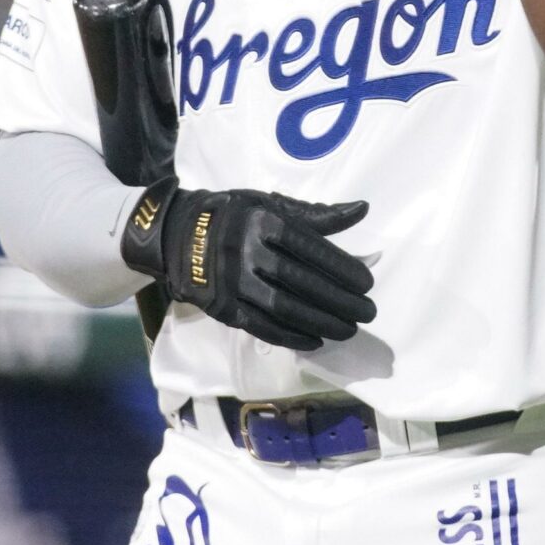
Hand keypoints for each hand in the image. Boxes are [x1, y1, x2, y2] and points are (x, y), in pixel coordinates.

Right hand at [121, 178, 377, 350]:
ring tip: (348, 329)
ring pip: (285, 309)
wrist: (177, 236)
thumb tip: (362, 210)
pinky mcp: (224, 308)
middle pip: (303, 282)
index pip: (312, 249)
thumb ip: (316, 214)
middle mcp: (248, 252)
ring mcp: (234, 284)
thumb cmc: (234, 216)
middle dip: (340, 300)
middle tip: (368, 312)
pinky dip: (292, 336)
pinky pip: (263, 327)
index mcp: (263, 222)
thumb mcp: (270, 204)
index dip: (343, 268)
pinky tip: (316, 341)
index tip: (367, 283)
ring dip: (322, 322)